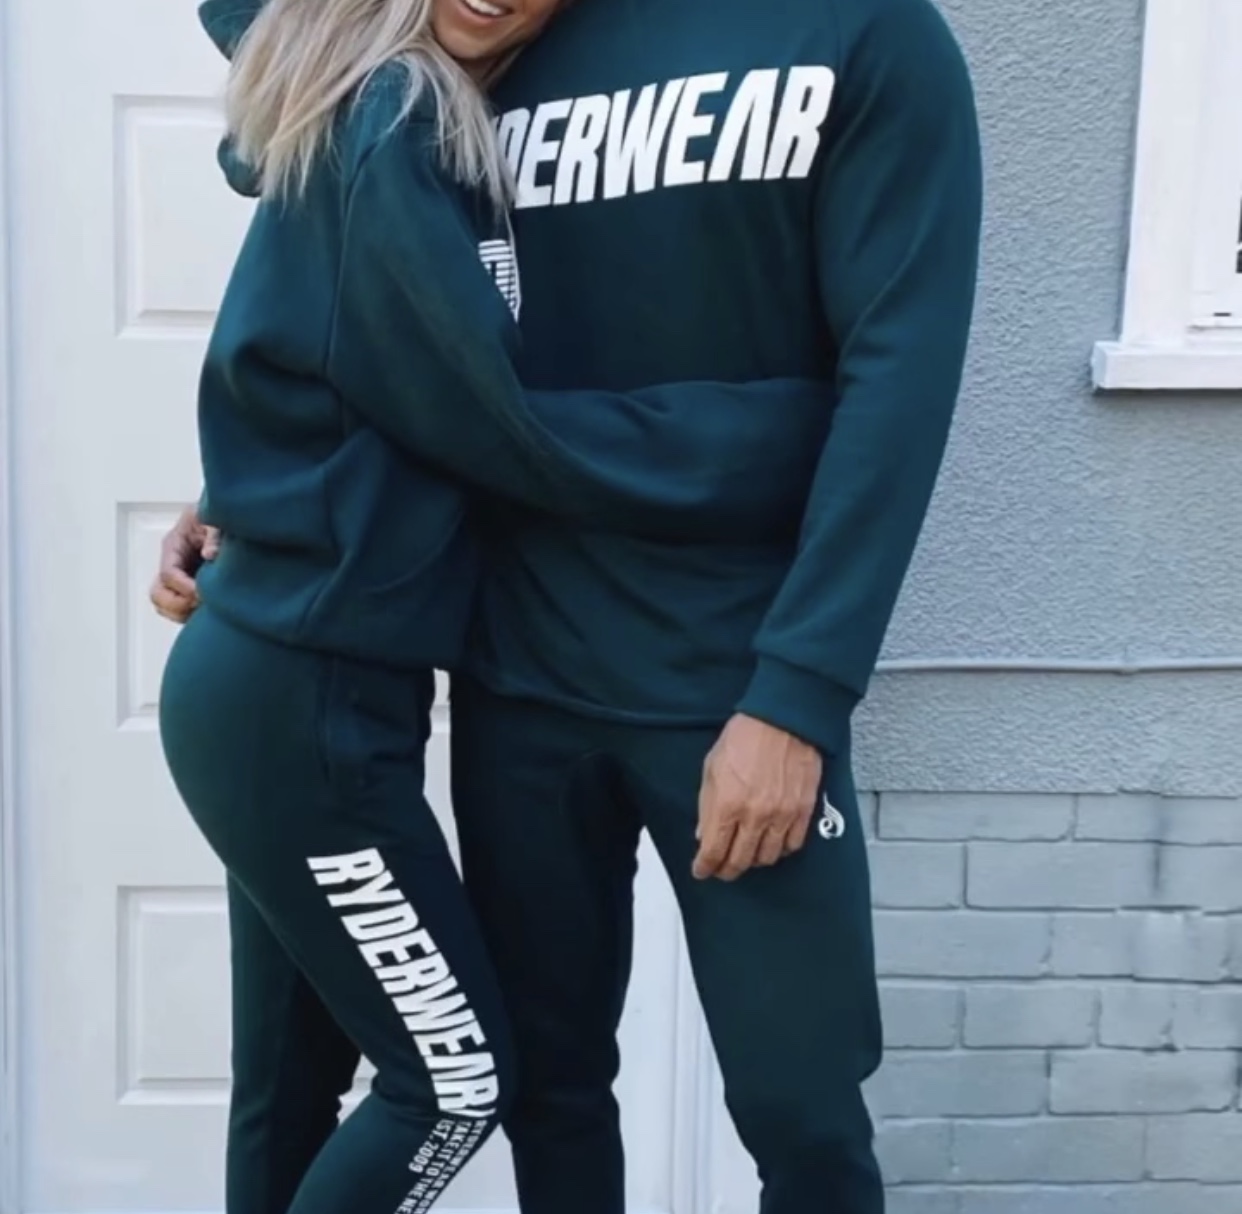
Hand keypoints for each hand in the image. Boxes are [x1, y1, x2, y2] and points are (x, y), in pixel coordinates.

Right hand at [149, 505, 218, 623]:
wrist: (230, 517)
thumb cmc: (218, 516)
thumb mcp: (216, 519)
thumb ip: (214, 535)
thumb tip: (211, 554)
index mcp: (174, 546)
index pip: (168, 574)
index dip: (184, 587)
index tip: (203, 593)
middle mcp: (173, 564)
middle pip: (158, 594)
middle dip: (177, 604)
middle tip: (202, 606)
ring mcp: (179, 578)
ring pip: (165, 606)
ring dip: (182, 613)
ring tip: (205, 612)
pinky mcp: (190, 588)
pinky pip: (180, 610)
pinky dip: (190, 616)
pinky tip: (210, 613)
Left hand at [693, 714, 822, 881]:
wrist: (782, 720)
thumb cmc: (746, 736)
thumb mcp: (712, 768)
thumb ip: (707, 805)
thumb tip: (704, 833)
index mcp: (727, 804)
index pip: (713, 852)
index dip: (705, 867)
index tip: (702, 870)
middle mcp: (754, 816)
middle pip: (740, 861)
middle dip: (727, 870)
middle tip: (722, 869)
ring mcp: (781, 816)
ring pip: (767, 858)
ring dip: (753, 860)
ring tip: (746, 854)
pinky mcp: (803, 811)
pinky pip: (792, 845)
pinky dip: (780, 849)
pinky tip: (772, 843)